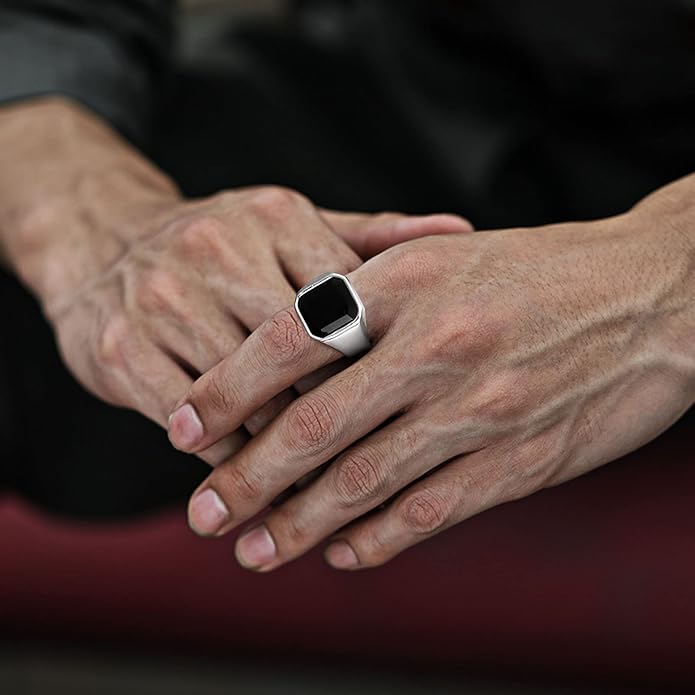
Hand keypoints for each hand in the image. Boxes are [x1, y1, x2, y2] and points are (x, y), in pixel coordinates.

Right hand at [0, 98, 471, 466]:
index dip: (380, 365)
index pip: (347, 302)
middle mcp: (217, 250)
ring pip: (246, 398)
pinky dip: (226, 456)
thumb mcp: (291, 226)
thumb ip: (372, 238)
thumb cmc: (220, 243)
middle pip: (300, 356)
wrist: (100, 239)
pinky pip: (190, 421)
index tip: (410, 411)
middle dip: (337, 417)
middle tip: (375, 465)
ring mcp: (162, 298)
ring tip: (320, 490)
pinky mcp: (115, 346)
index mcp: (276, 217)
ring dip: (283, 452)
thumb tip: (462, 230)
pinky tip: (253, 475)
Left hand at [170, 183, 694, 568]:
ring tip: (255, 550)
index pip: (289, 342)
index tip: (182, 426)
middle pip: (314, 428)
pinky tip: (342, 552)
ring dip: (299, 524)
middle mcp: (436, 347)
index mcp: (407, 283)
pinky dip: (378, 538)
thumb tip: (295, 348)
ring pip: (364, 482)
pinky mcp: (520, 459)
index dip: (226, 390)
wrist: (656, 294)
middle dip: (246, 479)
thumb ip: (374, 301)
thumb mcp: (445, 256)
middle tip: (201, 515)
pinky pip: (431, 510)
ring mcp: (479, 409)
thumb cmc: (541, 270)